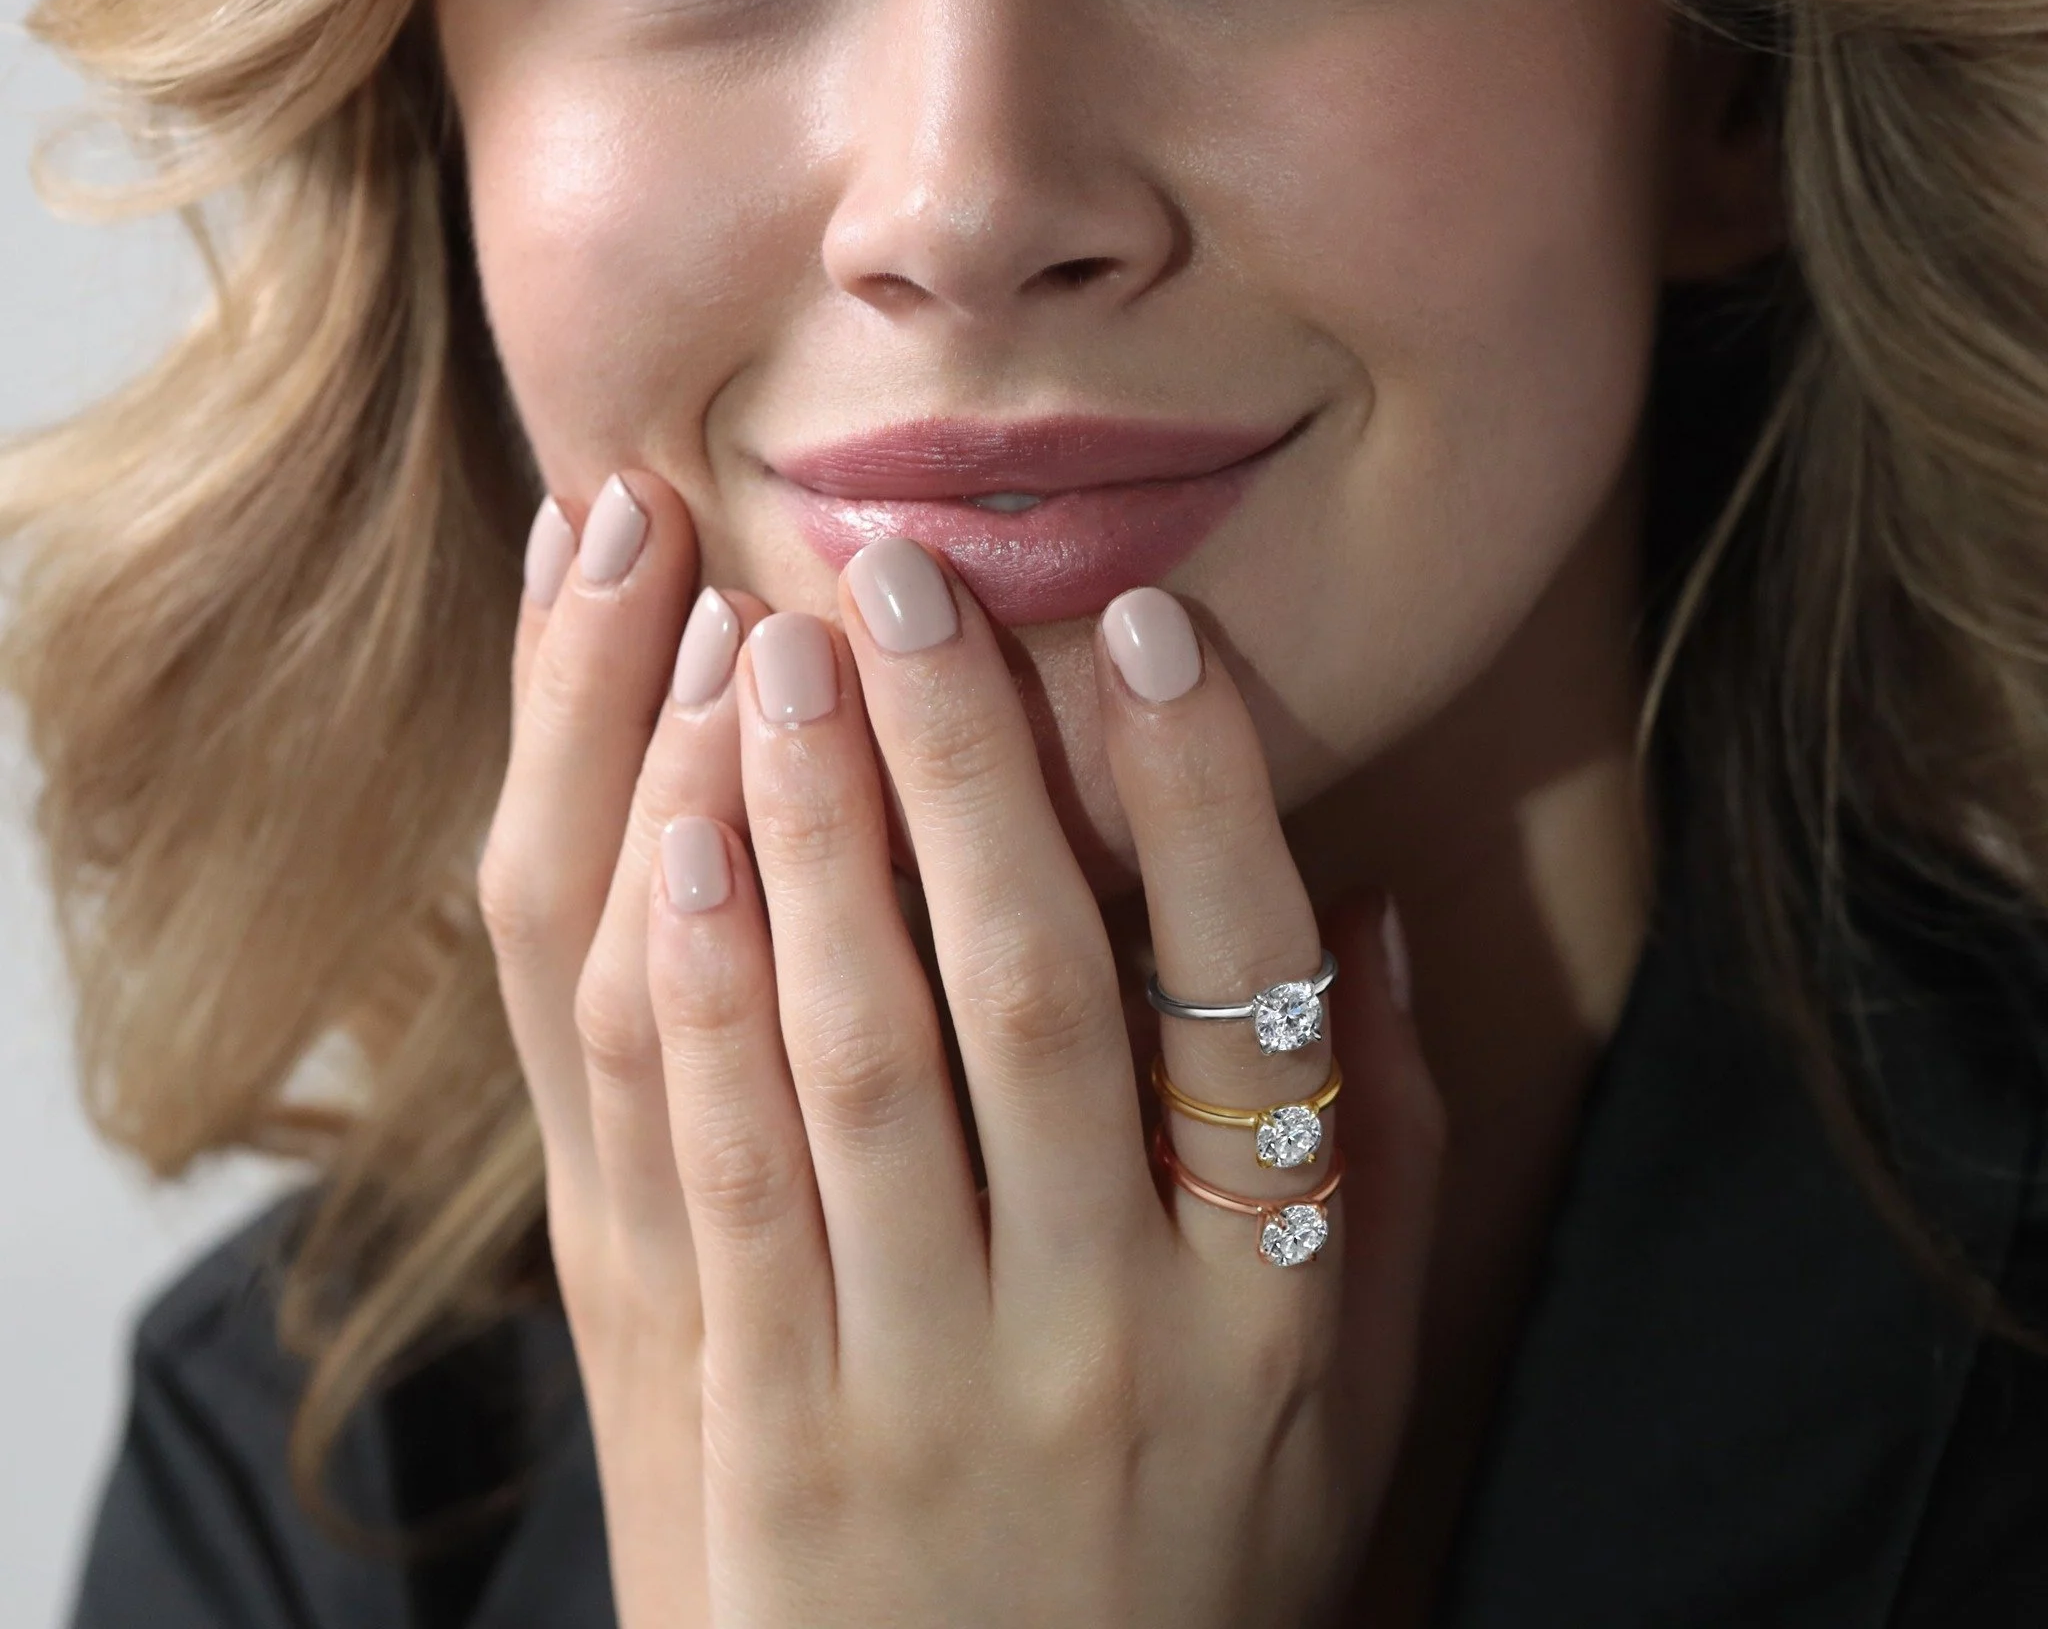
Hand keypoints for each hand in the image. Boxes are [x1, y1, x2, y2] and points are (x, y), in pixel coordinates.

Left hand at [482, 470, 1444, 1627]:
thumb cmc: (1203, 1562)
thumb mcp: (1353, 1392)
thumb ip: (1379, 1159)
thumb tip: (1371, 919)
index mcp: (1270, 1296)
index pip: (1245, 997)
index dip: (1199, 794)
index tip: (1146, 627)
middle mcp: (1112, 1320)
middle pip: (1033, 986)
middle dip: (966, 760)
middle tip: (898, 576)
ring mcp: (934, 1376)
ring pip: (867, 1055)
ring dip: (815, 835)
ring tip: (766, 655)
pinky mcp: (779, 1427)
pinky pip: (736, 1178)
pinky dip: (707, 998)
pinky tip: (680, 847)